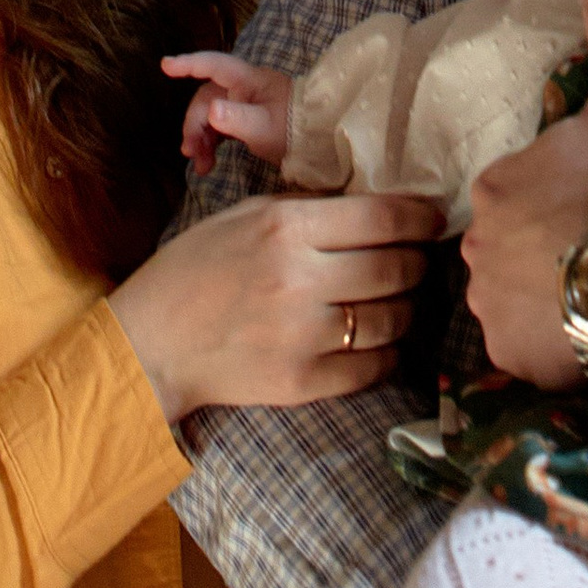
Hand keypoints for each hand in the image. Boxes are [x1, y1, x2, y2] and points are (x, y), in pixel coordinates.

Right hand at [105, 188, 437, 426]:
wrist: (152, 342)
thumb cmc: (197, 268)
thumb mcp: (246, 216)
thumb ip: (307, 209)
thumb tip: (372, 204)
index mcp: (286, 227)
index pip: (381, 217)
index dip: (420, 216)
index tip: (435, 217)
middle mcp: (300, 279)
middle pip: (396, 268)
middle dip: (419, 261)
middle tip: (421, 258)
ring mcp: (302, 335)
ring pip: (391, 319)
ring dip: (408, 308)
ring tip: (403, 300)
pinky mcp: (301, 382)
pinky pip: (371, 368)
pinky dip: (387, 354)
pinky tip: (381, 340)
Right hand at [164, 47, 291, 173]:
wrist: (318, 141)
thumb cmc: (293, 128)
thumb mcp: (265, 127)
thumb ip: (237, 118)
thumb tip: (211, 110)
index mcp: (246, 80)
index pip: (213, 65)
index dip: (188, 63)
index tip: (165, 65)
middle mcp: (243, 87)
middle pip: (206, 98)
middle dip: (195, 125)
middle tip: (190, 153)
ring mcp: (244, 103)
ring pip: (211, 115)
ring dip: (201, 138)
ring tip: (200, 166)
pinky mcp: (247, 119)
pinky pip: (220, 127)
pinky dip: (211, 143)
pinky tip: (208, 162)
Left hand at [459, 0, 587, 388]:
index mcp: (496, 188)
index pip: (517, 199)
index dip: (556, 205)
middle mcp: (477, 248)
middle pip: (511, 250)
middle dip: (545, 253)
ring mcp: (490, 307)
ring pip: (514, 299)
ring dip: (545, 301)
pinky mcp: (509, 357)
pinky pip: (524, 349)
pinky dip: (548, 347)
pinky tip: (586, 332)